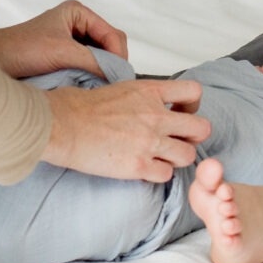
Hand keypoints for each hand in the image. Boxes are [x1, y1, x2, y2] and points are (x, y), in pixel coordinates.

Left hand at [0, 0, 127, 78]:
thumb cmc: (22, 49)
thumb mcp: (63, 53)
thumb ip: (93, 61)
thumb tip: (118, 75)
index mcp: (78, 13)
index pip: (112, 34)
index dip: (118, 55)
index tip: (118, 77)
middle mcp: (78, 23)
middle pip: (110, 44)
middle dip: (112, 62)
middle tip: (112, 83)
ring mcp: (72, 40)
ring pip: (101, 55)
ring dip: (103, 69)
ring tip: (102, 85)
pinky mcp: (66, 55)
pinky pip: (90, 64)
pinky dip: (93, 74)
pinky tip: (91, 84)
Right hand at [41, 79, 209, 182]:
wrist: (60, 125)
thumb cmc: (80, 106)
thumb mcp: (120, 88)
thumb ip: (143, 96)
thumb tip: (151, 103)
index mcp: (150, 92)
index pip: (193, 92)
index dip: (193, 105)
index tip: (181, 113)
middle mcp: (155, 116)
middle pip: (201, 128)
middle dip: (193, 136)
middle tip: (177, 140)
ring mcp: (149, 142)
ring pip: (188, 155)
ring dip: (176, 158)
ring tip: (160, 157)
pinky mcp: (138, 166)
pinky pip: (166, 175)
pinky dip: (158, 174)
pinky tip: (144, 169)